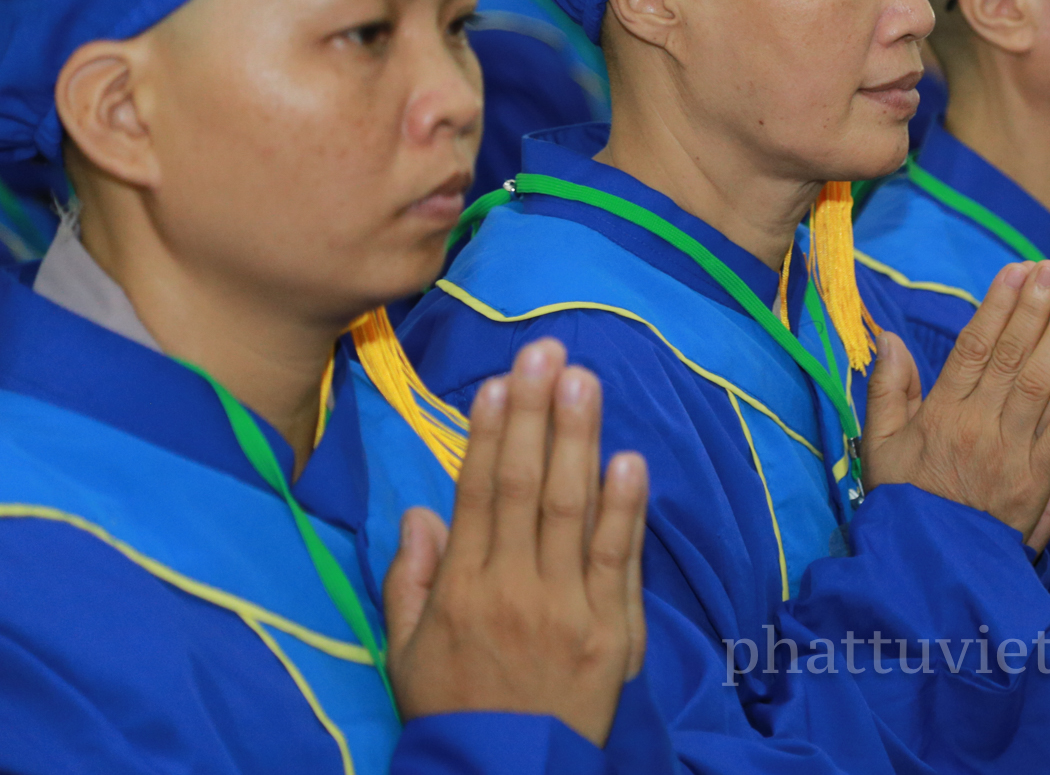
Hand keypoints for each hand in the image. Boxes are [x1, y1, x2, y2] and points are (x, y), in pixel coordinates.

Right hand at [386, 339, 648, 746]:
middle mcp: (515, 590)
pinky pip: (620, 560)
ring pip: (573, 510)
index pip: (478, 494)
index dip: (490, 433)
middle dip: (536, 414)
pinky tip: (629, 459)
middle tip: (547, 352)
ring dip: (580, 440)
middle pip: (526, 487)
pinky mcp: (614, 632)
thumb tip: (420, 509)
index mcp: (462, 590)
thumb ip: (410, 579)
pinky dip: (626, 509)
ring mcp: (569, 609)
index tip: (499, 381)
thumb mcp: (406, 653)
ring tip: (585, 380)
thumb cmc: (454, 710)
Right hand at [862, 260, 1049, 544]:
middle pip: (1017, 358)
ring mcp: (1015, 457)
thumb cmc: (903, 503)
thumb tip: (889, 338)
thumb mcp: (880, 447)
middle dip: (1041, 309)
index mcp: (943, 414)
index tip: (1019, 269)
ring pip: (1047, 390)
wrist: (929, 571)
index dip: (999, 306)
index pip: (975, 348)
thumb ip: (886, 390)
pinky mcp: (1040, 486)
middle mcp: (981, 428)